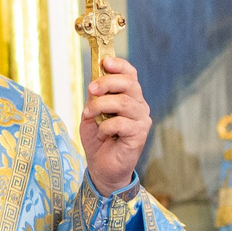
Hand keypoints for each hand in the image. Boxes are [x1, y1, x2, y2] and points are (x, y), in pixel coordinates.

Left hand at [81, 56, 151, 193]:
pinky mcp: (140, 134)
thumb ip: (95, 96)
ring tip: (89, 116)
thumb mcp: (91, 113)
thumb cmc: (98, 139)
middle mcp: (139, 105)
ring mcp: (142, 119)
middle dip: (106, 82)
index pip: (130, 74)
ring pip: (123, 102)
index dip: (119, 65)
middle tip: (91, 89)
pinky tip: (102, 135)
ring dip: (101, 106)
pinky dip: (105, 127)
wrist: (102, 167)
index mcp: (129, 96)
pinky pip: (121, 123)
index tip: (104, 62)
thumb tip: (94, 78)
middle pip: (129, 83)